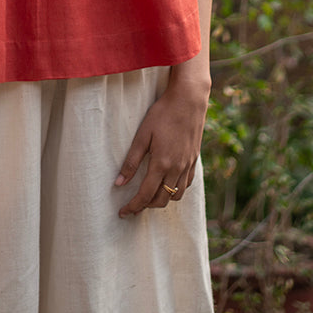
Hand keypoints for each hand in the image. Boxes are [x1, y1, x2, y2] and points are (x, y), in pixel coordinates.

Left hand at [115, 62, 210, 217]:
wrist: (188, 100)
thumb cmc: (162, 113)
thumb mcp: (143, 134)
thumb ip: (131, 160)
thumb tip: (119, 183)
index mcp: (162, 163)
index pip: (145, 195)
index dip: (133, 207)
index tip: (123, 213)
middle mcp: (177, 168)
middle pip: (162, 200)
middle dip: (146, 206)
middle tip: (133, 205)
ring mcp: (188, 165)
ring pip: (176, 195)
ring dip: (162, 200)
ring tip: (149, 195)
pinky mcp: (194, 160)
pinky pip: (186, 184)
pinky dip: (176, 190)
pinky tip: (167, 183)